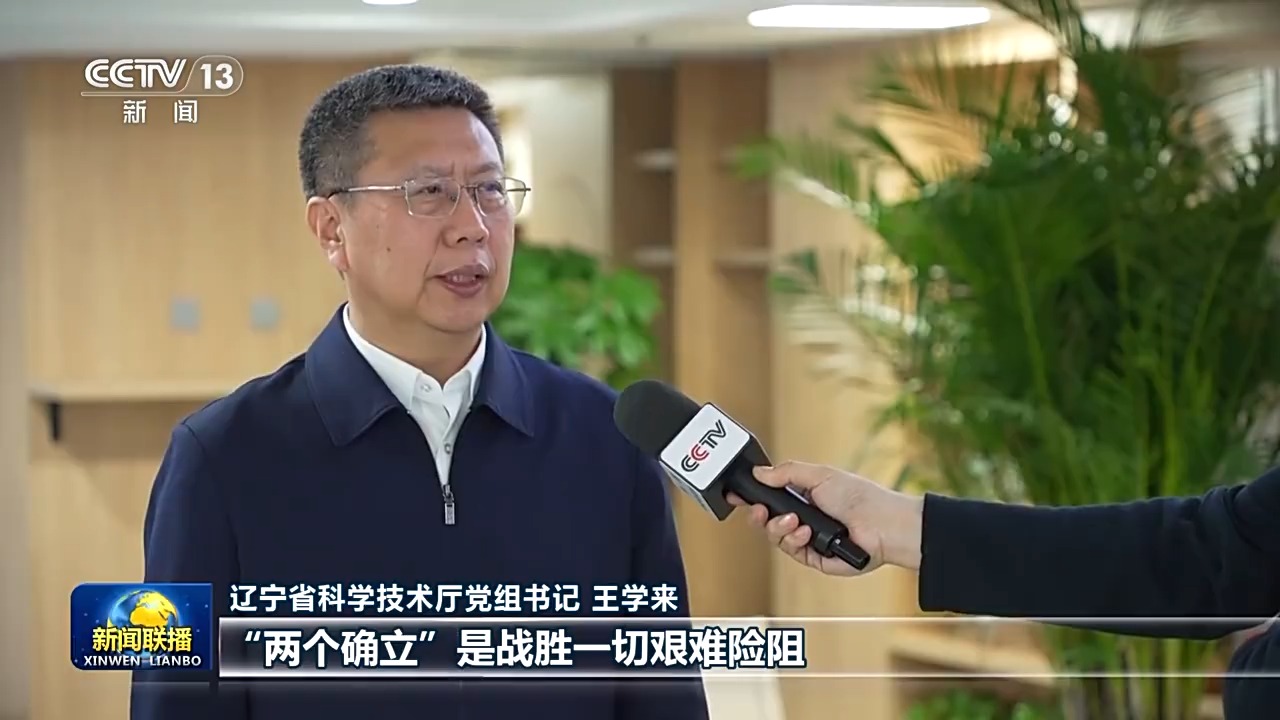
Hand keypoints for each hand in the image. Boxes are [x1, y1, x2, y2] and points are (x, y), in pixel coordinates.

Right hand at [728, 460, 923, 575]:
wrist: (883, 525)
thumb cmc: (859, 496)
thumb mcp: (819, 475)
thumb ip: (786, 473)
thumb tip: (759, 472)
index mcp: (804, 496)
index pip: (770, 498)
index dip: (753, 498)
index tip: (738, 496)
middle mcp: (804, 518)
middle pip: (767, 521)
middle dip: (759, 515)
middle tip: (760, 510)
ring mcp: (809, 539)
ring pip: (776, 538)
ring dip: (780, 528)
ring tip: (796, 521)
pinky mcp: (815, 558)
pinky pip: (792, 552)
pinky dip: (794, 541)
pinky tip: (806, 532)